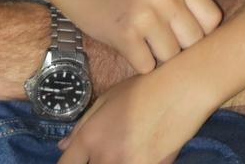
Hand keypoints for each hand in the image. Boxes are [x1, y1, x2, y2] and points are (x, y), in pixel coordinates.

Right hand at [48, 0, 221, 73]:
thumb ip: (182, 3)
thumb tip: (207, 42)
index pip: (212, 20)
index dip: (203, 35)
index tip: (188, 38)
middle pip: (193, 43)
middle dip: (181, 51)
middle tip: (164, 47)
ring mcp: (145, 16)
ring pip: (170, 58)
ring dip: (159, 60)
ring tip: (146, 47)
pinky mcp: (125, 35)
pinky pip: (146, 66)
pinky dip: (139, 65)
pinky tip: (131, 50)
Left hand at [58, 69, 206, 163]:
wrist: (182, 90)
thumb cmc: (145, 88)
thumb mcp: (108, 98)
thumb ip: (83, 125)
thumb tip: (63, 146)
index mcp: (90, 137)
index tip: (77, 161)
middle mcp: (104, 157)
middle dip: (92, 162)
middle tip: (110, 148)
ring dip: (114, 161)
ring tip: (126, 147)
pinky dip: (136, 162)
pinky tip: (142, 150)